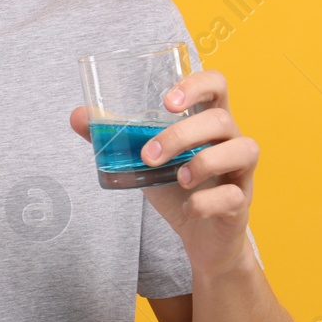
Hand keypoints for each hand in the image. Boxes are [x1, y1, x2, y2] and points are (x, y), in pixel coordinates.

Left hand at [70, 68, 259, 276]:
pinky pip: (233, 196)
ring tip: (177, 178)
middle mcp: (231, 140)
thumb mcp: (144, 159)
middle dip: (181, 135)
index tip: (167, 102)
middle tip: (149, 156)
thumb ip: (116, 136)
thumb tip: (78, 115)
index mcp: (208, 122)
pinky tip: (187, 208)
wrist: (200, 237)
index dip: (196, 84)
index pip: (217, 85)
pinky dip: (205, 202)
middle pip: (221, 119)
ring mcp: (241, 171)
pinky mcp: (241, 203)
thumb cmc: (176, 188)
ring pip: (243, 149)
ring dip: (204, 162)